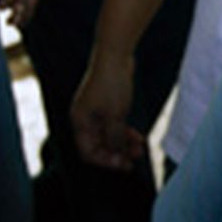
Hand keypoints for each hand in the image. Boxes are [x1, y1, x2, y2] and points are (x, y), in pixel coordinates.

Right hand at [71, 52, 144, 170]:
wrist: (115, 56)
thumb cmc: (112, 84)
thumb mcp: (116, 116)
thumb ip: (115, 138)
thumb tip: (117, 154)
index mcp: (80, 123)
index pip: (88, 152)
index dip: (106, 161)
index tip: (124, 165)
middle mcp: (84, 119)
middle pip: (99, 145)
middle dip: (117, 153)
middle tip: (135, 159)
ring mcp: (95, 111)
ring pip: (108, 135)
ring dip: (124, 144)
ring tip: (141, 149)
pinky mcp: (106, 104)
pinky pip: (114, 125)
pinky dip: (124, 132)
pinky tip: (138, 137)